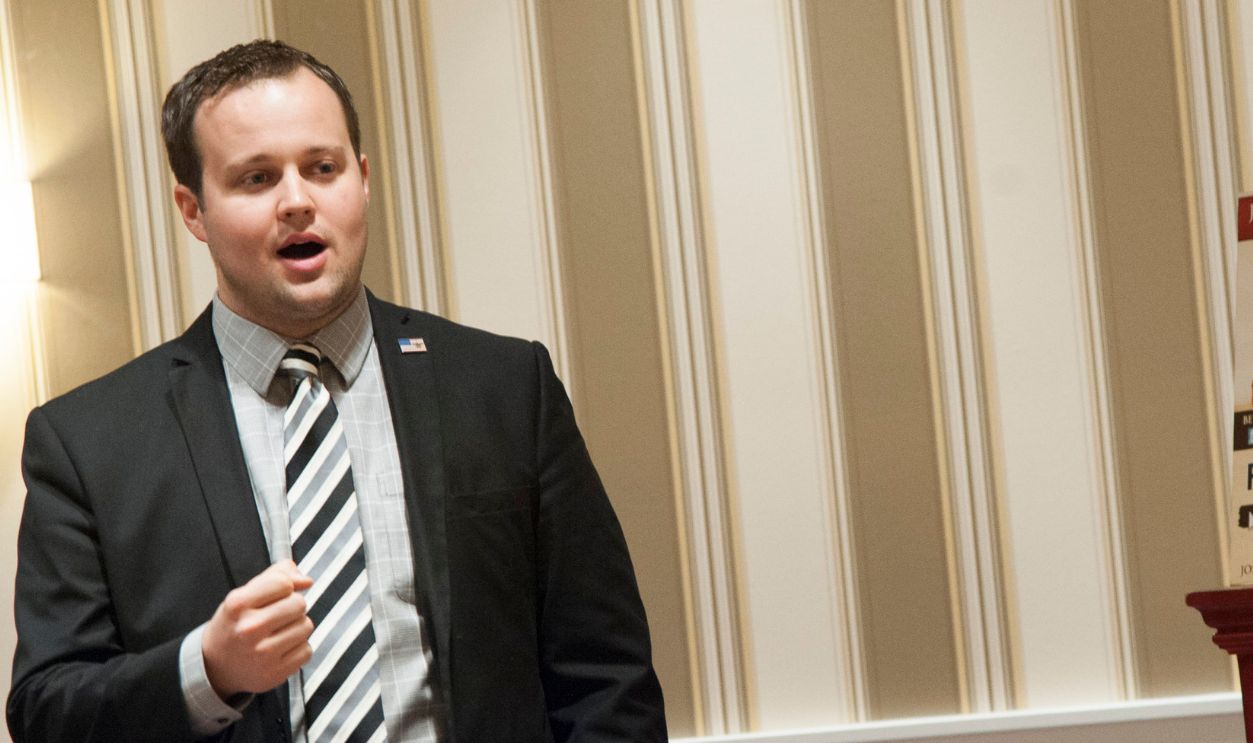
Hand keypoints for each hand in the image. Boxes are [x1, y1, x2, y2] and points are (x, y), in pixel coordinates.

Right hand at [202, 560, 313, 698]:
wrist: (215, 666)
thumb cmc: (233, 626)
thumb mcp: (243, 596)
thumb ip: (275, 577)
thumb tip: (305, 580)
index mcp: (238, 605)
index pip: (283, 583)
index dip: (285, 586)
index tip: (278, 594)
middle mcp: (249, 629)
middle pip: (299, 603)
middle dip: (292, 606)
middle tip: (277, 615)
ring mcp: (263, 653)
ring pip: (306, 626)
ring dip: (297, 627)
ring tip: (278, 632)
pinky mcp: (275, 672)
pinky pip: (306, 650)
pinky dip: (298, 648)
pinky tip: (281, 649)